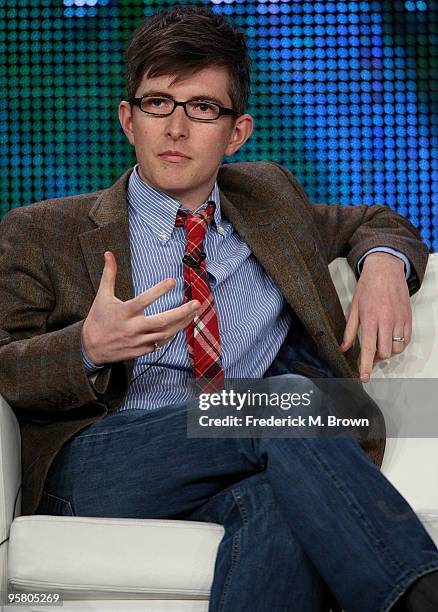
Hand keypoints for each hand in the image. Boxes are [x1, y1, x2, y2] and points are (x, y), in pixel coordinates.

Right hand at [82, 251, 199, 363]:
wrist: (90, 348)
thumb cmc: (98, 319)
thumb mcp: (102, 296)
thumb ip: (109, 274)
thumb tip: (108, 254)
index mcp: (124, 312)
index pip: (144, 300)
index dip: (158, 290)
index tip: (172, 280)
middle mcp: (133, 328)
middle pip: (161, 321)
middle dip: (181, 312)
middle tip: (196, 303)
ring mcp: (138, 341)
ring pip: (165, 333)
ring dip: (181, 323)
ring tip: (194, 313)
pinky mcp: (141, 351)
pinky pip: (160, 343)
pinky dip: (171, 334)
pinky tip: (180, 325)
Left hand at [339, 252, 411, 382]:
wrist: (385, 269)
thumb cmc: (367, 287)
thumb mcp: (353, 307)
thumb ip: (349, 330)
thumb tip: (344, 348)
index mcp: (370, 318)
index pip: (369, 348)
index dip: (366, 365)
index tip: (364, 377)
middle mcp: (387, 321)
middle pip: (384, 352)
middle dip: (376, 359)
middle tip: (370, 355)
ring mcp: (399, 320)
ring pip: (396, 348)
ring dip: (387, 352)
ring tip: (380, 346)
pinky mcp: (408, 318)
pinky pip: (406, 340)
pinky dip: (399, 345)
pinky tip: (391, 341)